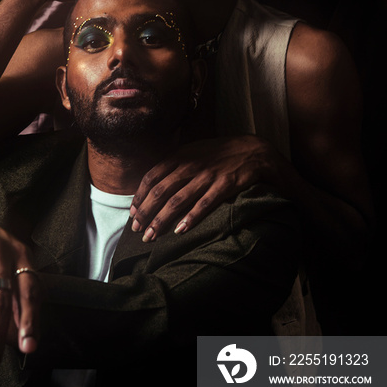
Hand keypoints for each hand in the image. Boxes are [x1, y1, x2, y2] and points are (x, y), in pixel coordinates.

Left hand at [130, 135, 283, 241]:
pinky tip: (180, 231)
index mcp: (180, 156)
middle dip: (146, 212)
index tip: (132, 213)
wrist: (253, 151)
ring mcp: (207, 175)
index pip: (152, 177)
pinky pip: (204, 204)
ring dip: (161, 220)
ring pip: (178, 201)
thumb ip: (174, 164)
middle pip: (160, 191)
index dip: (140, 196)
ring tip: (151, 236)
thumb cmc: (219, 154)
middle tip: (137, 230)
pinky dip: (191, 218)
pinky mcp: (224, 185)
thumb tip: (152, 182)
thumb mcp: (193, 151)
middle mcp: (190, 165)